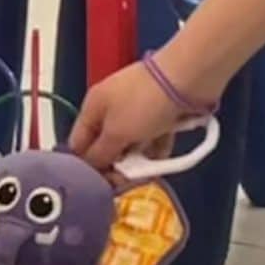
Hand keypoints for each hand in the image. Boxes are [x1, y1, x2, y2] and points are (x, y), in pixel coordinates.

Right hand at [70, 60, 191, 174]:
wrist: (186, 78)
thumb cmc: (144, 103)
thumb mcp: (116, 133)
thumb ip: (100, 155)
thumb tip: (91, 167)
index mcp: (93, 106)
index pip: (78, 143)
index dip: (85, 166)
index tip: (98, 185)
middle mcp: (112, 107)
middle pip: (107, 145)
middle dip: (116, 165)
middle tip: (126, 181)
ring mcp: (137, 108)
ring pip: (132, 143)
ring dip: (139, 159)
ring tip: (148, 171)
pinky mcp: (160, 112)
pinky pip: (153, 136)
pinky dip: (156, 148)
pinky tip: (163, 160)